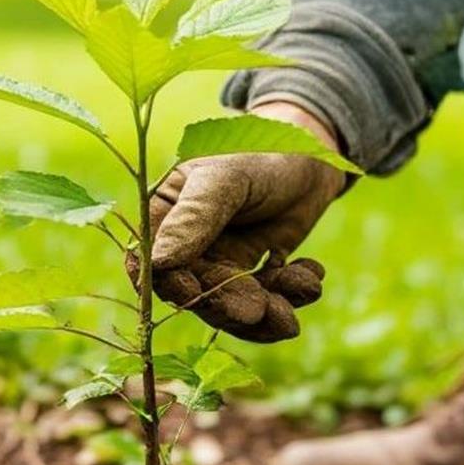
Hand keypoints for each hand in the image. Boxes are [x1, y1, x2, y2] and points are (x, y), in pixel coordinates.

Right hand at [132, 101, 345, 342]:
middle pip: (197, 293)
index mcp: (166, 216)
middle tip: (260, 309)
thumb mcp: (226, 178)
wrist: (312, 153)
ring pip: (234, 306)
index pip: (150, 262)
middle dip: (230, 305)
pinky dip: (291, 295)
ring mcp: (222, 262)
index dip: (167, 284)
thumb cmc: (260, 153)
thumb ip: (195, 216)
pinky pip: (268, 300)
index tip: (192, 293)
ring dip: (266, 311)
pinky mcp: (256, 273)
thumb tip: (158, 262)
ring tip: (299, 298)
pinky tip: (311, 272)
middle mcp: (189, 247)